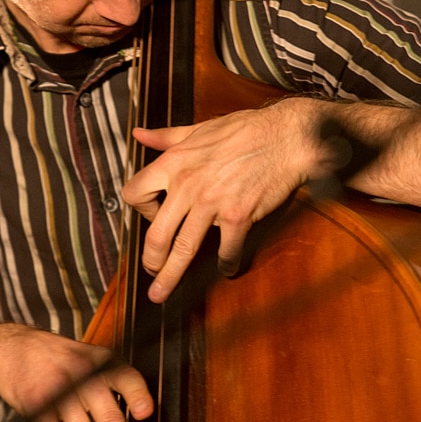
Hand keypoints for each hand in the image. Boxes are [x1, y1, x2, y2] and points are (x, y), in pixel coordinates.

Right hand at [0, 325, 153, 421]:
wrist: (11, 350)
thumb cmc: (60, 360)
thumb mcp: (89, 358)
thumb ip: (113, 384)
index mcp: (102, 364)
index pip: (126, 378)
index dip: (137, 394)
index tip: (146, 414)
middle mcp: (84, 378)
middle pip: (108, 418)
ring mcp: (60, 394)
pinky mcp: (39, 410)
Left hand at [122, 101, 319, 302]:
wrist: (286, 136)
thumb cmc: (244, 130)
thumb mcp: (198, 129)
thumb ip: (166, 136)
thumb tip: (139, 135)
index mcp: (174, 163)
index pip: (134, 193)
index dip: (139, 210)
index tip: (152, 217)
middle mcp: (188, 185)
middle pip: (156, 234)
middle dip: (151, 260)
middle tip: (151, 273)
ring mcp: (212, 203)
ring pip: (184, 249)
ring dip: (171, 276)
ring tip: (162, 293)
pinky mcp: (238, 216)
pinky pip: (226, 250)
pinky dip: (227, 263)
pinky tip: (228, 267)